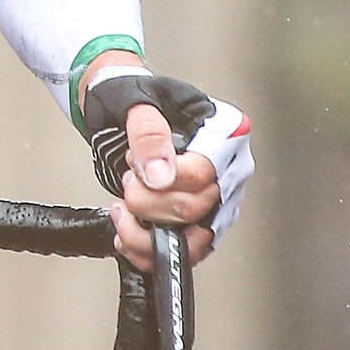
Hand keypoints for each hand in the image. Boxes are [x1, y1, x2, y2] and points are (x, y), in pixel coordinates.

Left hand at [76, 55, 253, 272]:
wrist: (121, 109)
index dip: (165, 177)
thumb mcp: (135, 101)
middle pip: (194, 208)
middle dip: (147, 202)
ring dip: (145, 235)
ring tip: (122, 211)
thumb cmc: (133, 97)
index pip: (204, 173)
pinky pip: (184, 253)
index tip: (135, 166)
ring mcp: (217, 200)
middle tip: (127, 180)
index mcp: (225, 132)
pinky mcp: (200, 223)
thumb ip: (148, 134)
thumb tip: (161, 175)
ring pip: (192, 241)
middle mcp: (229, 169)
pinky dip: (148, 253)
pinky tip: (126, 234)